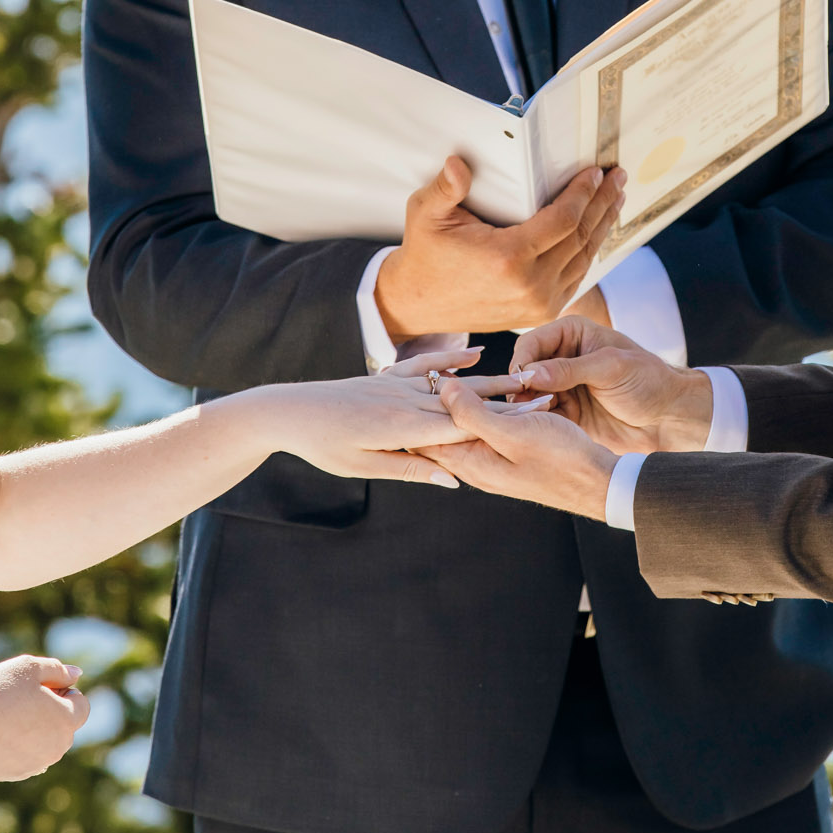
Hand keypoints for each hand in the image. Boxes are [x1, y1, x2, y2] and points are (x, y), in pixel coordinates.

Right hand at [0, 655, 90, 781]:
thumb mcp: (29, 668)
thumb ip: (57, 670)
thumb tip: (76, 674)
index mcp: (66, 721)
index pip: (81, 705)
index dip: (63, 690)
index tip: (39, 685)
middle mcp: (57, 748)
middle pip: (63, 726)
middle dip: (50, 711)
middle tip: (20, 698)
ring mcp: (35, 764)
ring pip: (43, 743)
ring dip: (33, 730)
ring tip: (5, 715)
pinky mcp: (14, 775)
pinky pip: (23, 756)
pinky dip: (15, 745)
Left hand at [260, 349, 526, 487]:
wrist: (287, 411)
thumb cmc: (322, 446)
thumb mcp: (364, 466)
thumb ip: (411, 469)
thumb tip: (453, 479)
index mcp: (403, 427)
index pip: (464, 424)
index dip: (503, 420)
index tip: (538, 417)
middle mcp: (405, 400)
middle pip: (466, 401)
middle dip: (507, 399)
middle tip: (545, 395)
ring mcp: (397, 384)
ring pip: (452, 383)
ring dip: (489, 381)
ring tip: (524, 378)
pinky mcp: (387, 377)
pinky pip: (426, 365)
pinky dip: (451, 358)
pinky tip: (476, 353)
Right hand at [376, 158, 626, 339]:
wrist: (418, 304)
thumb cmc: (425, 255)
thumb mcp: (425, 214)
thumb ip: (444, 188)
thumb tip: (458, 163)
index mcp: (507, 259)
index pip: (564, 220)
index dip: (584, 194)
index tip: (596, 172)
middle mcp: (530, 286)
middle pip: (582, 238)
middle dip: (603, 203)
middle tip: (617, 177)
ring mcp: (539, 304)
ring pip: (585, 259)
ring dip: (602, 226)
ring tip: (614, 198)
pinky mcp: (540, 312)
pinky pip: (575, 277)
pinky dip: (588, 251)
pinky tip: (596, 229)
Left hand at [419, 379, 618, 519]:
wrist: (598, 481)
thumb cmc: (561, 459)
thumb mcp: (514, 434)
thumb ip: (474, 415)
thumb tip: (442, 389)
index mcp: (471, 463)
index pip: (424, 438)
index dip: (411, 409)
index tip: (397, 382)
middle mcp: (477, 465)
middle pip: (439, 432)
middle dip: (427, 403)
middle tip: (413, 371)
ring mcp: (493, 459)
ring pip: (463, 427)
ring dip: (455, 401)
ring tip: (441, 372)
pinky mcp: (510, 451)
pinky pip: (484, 427)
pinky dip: (479, 406)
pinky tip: (480, 390)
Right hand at [510, 317, 714, 453]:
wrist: (671, 417)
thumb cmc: (649, 381)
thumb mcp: (611, 368)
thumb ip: (570, 369)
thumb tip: (530, 373)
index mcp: (571, 334)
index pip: (531, 344)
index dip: (522, 363)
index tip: (522, 383)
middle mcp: (561, 358)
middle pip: (524, 371)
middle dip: (521, 389)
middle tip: (527, 406)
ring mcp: (562, 387)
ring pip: (527, 397)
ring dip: (528, 409)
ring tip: (539, 419)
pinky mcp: (566, 413)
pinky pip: (540, 417)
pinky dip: (538, 424)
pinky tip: (545, 431)